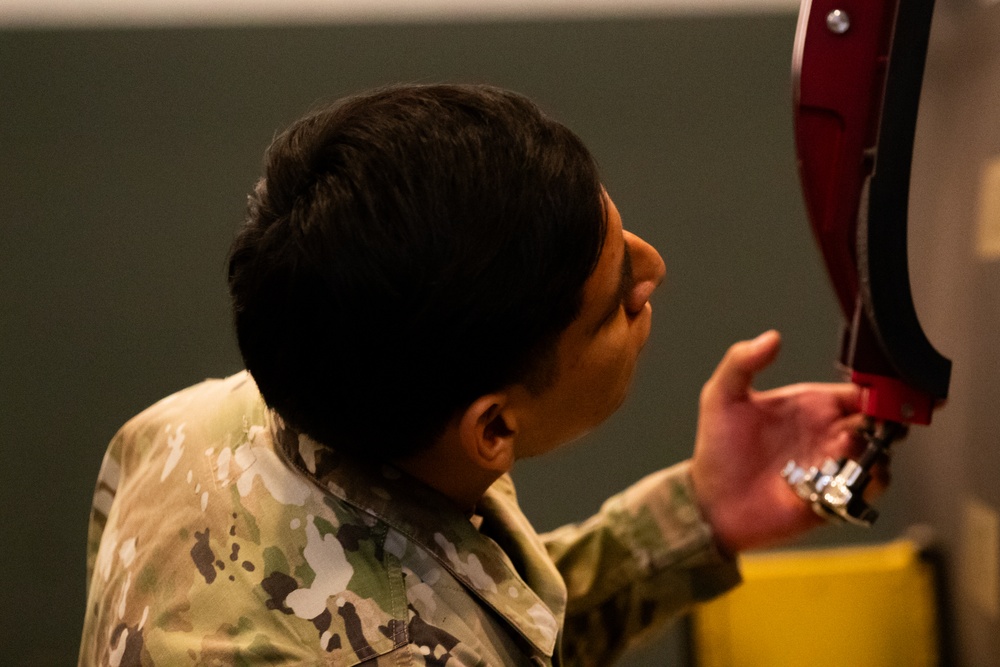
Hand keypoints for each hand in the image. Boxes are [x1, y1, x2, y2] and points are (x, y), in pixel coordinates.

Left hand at [690, 330, 865, 552]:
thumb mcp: (722, 397)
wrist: (714, 503)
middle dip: (885, 420)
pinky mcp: (839, 495)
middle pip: (879, 420)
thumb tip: (771, 338)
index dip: (877, 389)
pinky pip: (873, 486)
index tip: (881, 393)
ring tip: (840, 453)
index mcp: (811, 404)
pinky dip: (871, 480)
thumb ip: (742, 362)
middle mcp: (829, 432)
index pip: (860, 391)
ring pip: (879, 452)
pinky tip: (845, 477)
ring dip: (871, 450)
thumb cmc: (718, 450)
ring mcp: (835, 464)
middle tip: (865, 425)